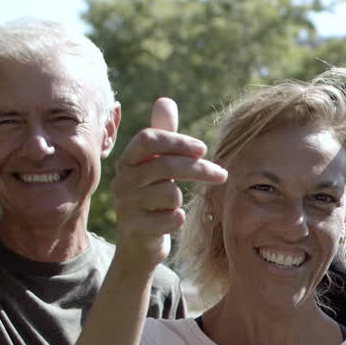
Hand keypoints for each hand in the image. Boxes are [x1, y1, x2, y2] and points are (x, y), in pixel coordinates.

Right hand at [112, 98, 225, 271]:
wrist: (138, 244)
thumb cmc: (152, 197)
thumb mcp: (155, 165)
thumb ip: (163, 135)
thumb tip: (165, 100)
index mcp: (128, 160)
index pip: (148, 138)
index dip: (177, 141)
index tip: (203, 148)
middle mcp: (122, 180)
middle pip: (166, 165)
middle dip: (199, 169)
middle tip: (223, 174)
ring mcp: (126, 205)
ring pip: (171, 194)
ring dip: (181, 200)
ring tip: (172, 206)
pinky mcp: (135, 229)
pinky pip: (171, 219)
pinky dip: (177, 220)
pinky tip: (172, 222)